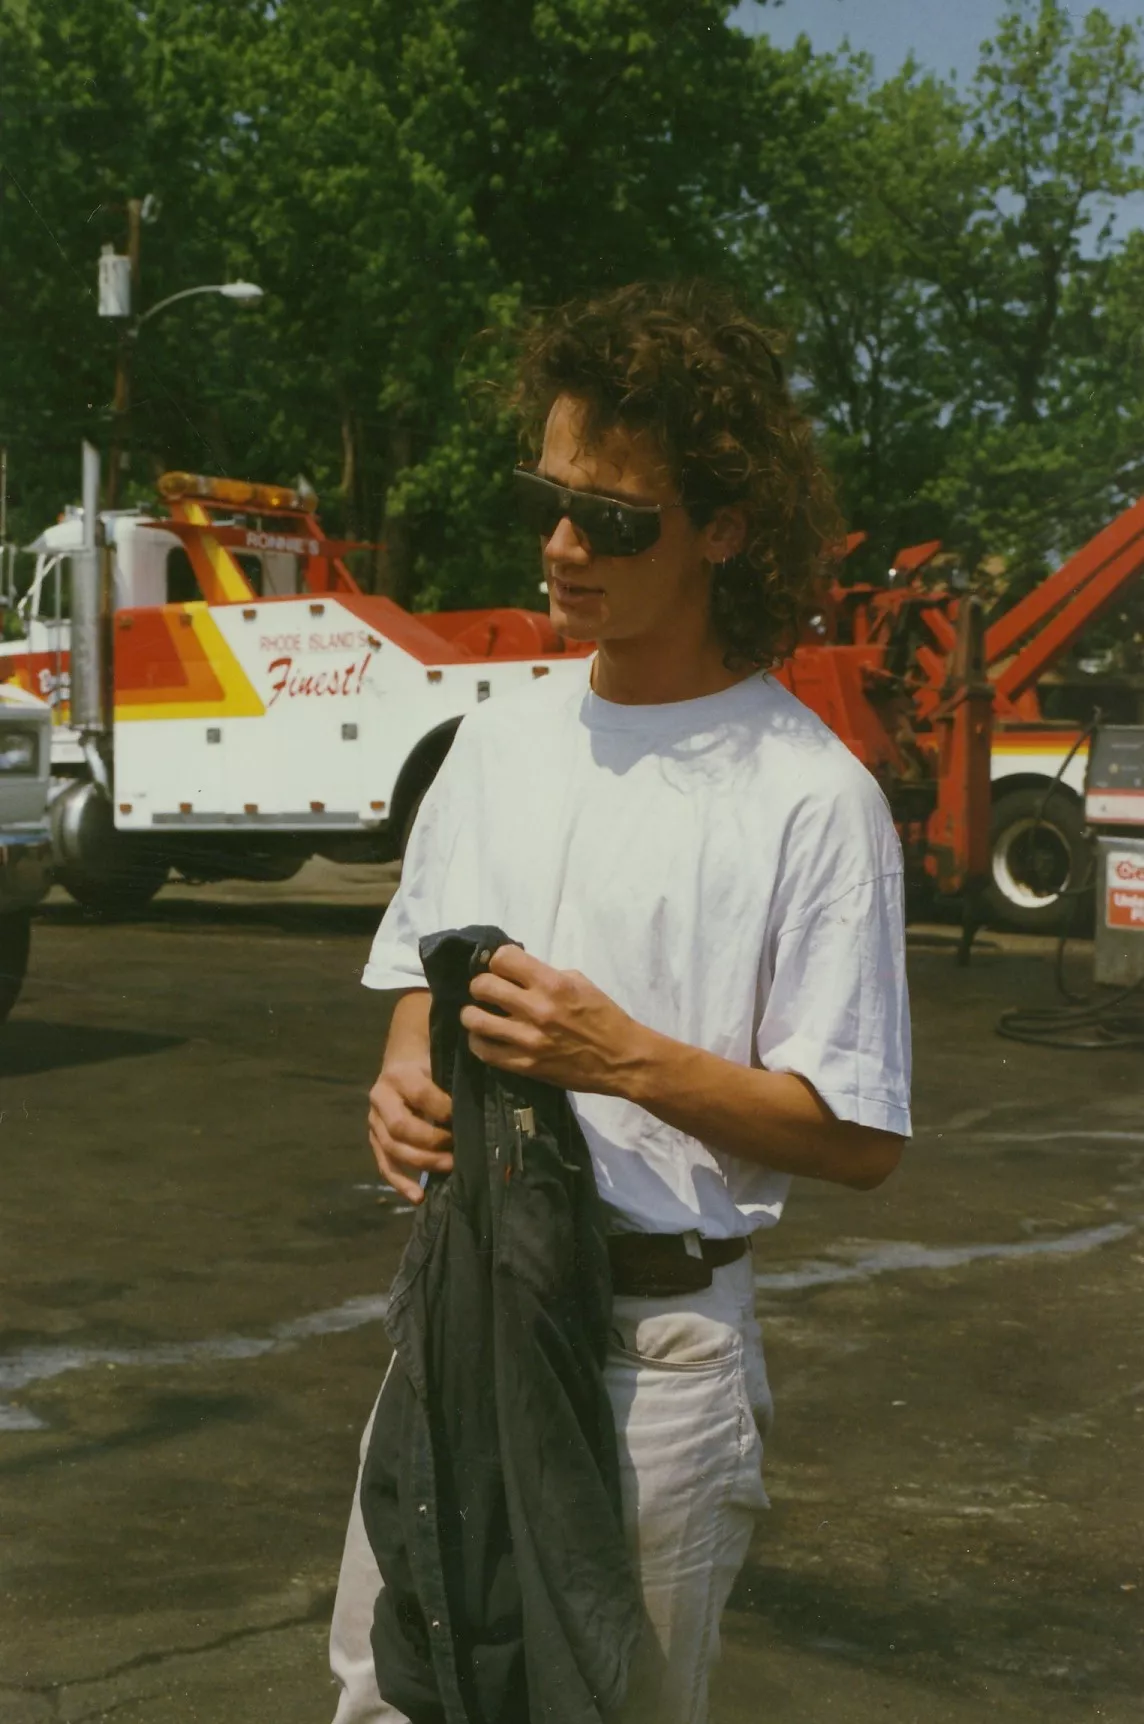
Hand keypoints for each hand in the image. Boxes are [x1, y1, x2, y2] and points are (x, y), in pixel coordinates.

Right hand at [368, 1059, 453, 1205]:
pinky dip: (401, 1183)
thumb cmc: (430, 1064)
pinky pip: (385, 1165)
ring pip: (392, 1149)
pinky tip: (418, 1197)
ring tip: (448, 1168)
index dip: (444, 1108)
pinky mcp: (376, 1140)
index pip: (421, 1094)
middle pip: (401, 1127)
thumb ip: (452, 1082)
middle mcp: (380, 1098)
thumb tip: (478, 1107)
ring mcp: (374, 1121)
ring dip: (422, 1163)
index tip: (463, 1117)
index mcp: (399, 1074)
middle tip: (457, 1149)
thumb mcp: (440, 1063)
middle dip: (432, 1142)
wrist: (403, 1060)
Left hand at [461, 945, 643, 1093]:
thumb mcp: (580, 983)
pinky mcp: (524, 1065)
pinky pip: (484, 1051)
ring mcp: (528, 1039)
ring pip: (475, 1020)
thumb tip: (516, 971)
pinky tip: (486, 1038)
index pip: (502, 959)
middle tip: (487, 991)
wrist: (621, 1059)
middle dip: (481, 985)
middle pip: (482, 986)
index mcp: (553, 983)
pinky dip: (479, 1042)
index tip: (502, 968)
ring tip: (479, 1014)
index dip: (498, 960)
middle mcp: (536, 1009)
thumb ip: (546, 975)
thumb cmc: (604, 1016)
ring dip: (473, 1014)